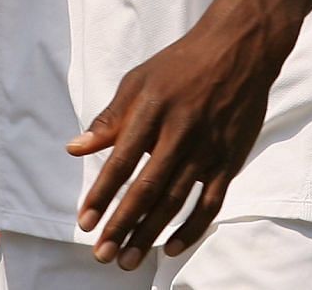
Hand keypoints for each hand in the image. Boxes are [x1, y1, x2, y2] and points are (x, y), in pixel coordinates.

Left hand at [69, 15, 295, 268]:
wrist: (237, 52)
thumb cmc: (178, 66)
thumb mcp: (137, 82)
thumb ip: (109, 120)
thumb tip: (74, 149)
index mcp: (151, 112)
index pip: (121, 162)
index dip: (102, 195)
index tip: (84, 222)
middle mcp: (180, 134)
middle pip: (148, 190)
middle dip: (123, 226)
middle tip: (102, 255)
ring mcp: (208, 151)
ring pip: (176, 202)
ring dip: (150, 234)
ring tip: (128, 259)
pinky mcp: (230, 161)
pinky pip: (210, 204)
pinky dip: (191, 228)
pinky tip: (171, 247)